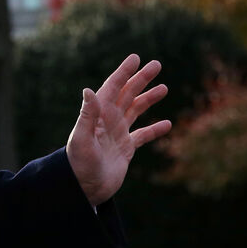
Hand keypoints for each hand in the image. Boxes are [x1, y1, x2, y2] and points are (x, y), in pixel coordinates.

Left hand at [66, 54, 171, 206]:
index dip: (124, 72)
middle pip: (128, 94)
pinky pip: (143, 135)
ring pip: (136, 110)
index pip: (113, 87)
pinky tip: (167, 124)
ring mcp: (118, 133)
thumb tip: (88, 90)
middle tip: (156, 65)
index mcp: (99, 114)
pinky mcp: (126, 149)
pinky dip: (154, 129)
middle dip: (141, 79)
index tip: (136, 58)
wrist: (84, 190)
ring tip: (164, 88)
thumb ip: (87, 115)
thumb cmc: (79, 164)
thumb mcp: (81, 139)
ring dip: (149, 98)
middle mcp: (109, 120)